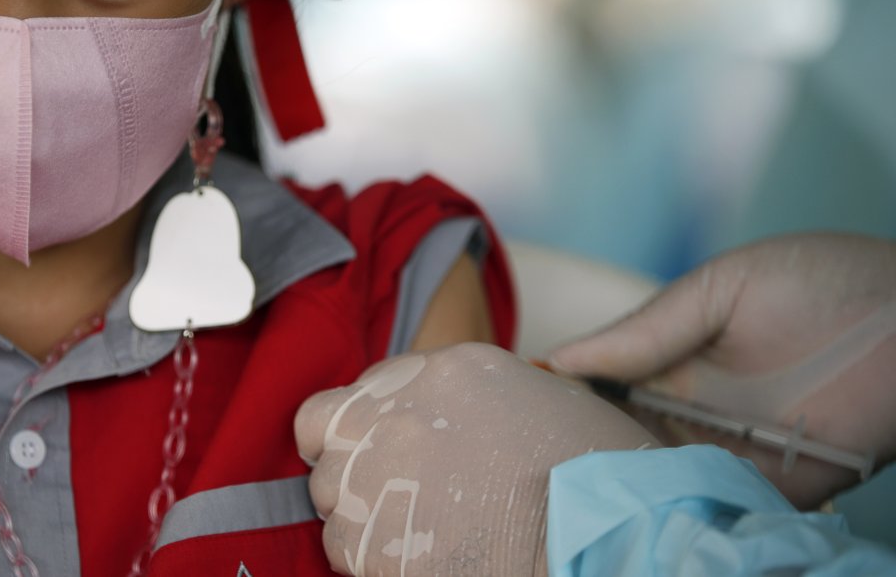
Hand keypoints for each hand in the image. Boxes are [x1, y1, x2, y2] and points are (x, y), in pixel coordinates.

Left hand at [295, 343, 657, 575]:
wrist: (597, 542)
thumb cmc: (597, 481)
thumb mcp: (549, 402)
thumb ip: (484, 399)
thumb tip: (460, 419)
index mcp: (448, 370)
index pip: (370, 386)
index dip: (377, 423)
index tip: (391, 447)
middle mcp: (400, 411)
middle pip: (330, 430)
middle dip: (350, 460)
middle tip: (385, 490)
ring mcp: (377, 472)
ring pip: (329, 492)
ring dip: (360, 512)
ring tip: (415, 533)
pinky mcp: (368, 539)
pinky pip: (341, 547)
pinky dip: (369, 559)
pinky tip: (418, 561)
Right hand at [549, 233, 895, 507]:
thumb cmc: (826, 283)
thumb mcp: (720, 287)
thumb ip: (645, 328)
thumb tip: (556, 359)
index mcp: (674, 358)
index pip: (601, 384)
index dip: (558, 393)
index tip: (513, 399)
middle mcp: (692, 409)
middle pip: (617, 435)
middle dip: (576, 441)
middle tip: (530, 446)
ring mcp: (727, 450)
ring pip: (652, 474)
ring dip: (615, 474)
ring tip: (568, 474)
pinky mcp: (769, 487)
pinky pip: (708, 503)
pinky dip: (672, 504)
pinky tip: (633, 497)